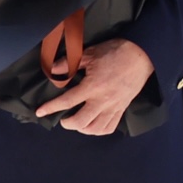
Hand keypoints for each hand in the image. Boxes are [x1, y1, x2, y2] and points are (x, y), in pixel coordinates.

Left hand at [40, 38, 155, 134]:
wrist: (142, 55)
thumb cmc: (115, 52)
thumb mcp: (90, 53)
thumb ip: (69, 63)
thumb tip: (53, 70)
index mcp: (93, 86)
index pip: (67, 101)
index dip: (51, 108)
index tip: (40, 112)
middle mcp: (102, 100)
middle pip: (80, 122)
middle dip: (67, 123)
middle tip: (62, 118)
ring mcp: (114, 107)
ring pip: (95, 128)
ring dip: (82, 129)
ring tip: (77, 122)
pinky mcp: (122, 108)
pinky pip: (110, 127)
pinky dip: (98, 130)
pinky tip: (92, 125)